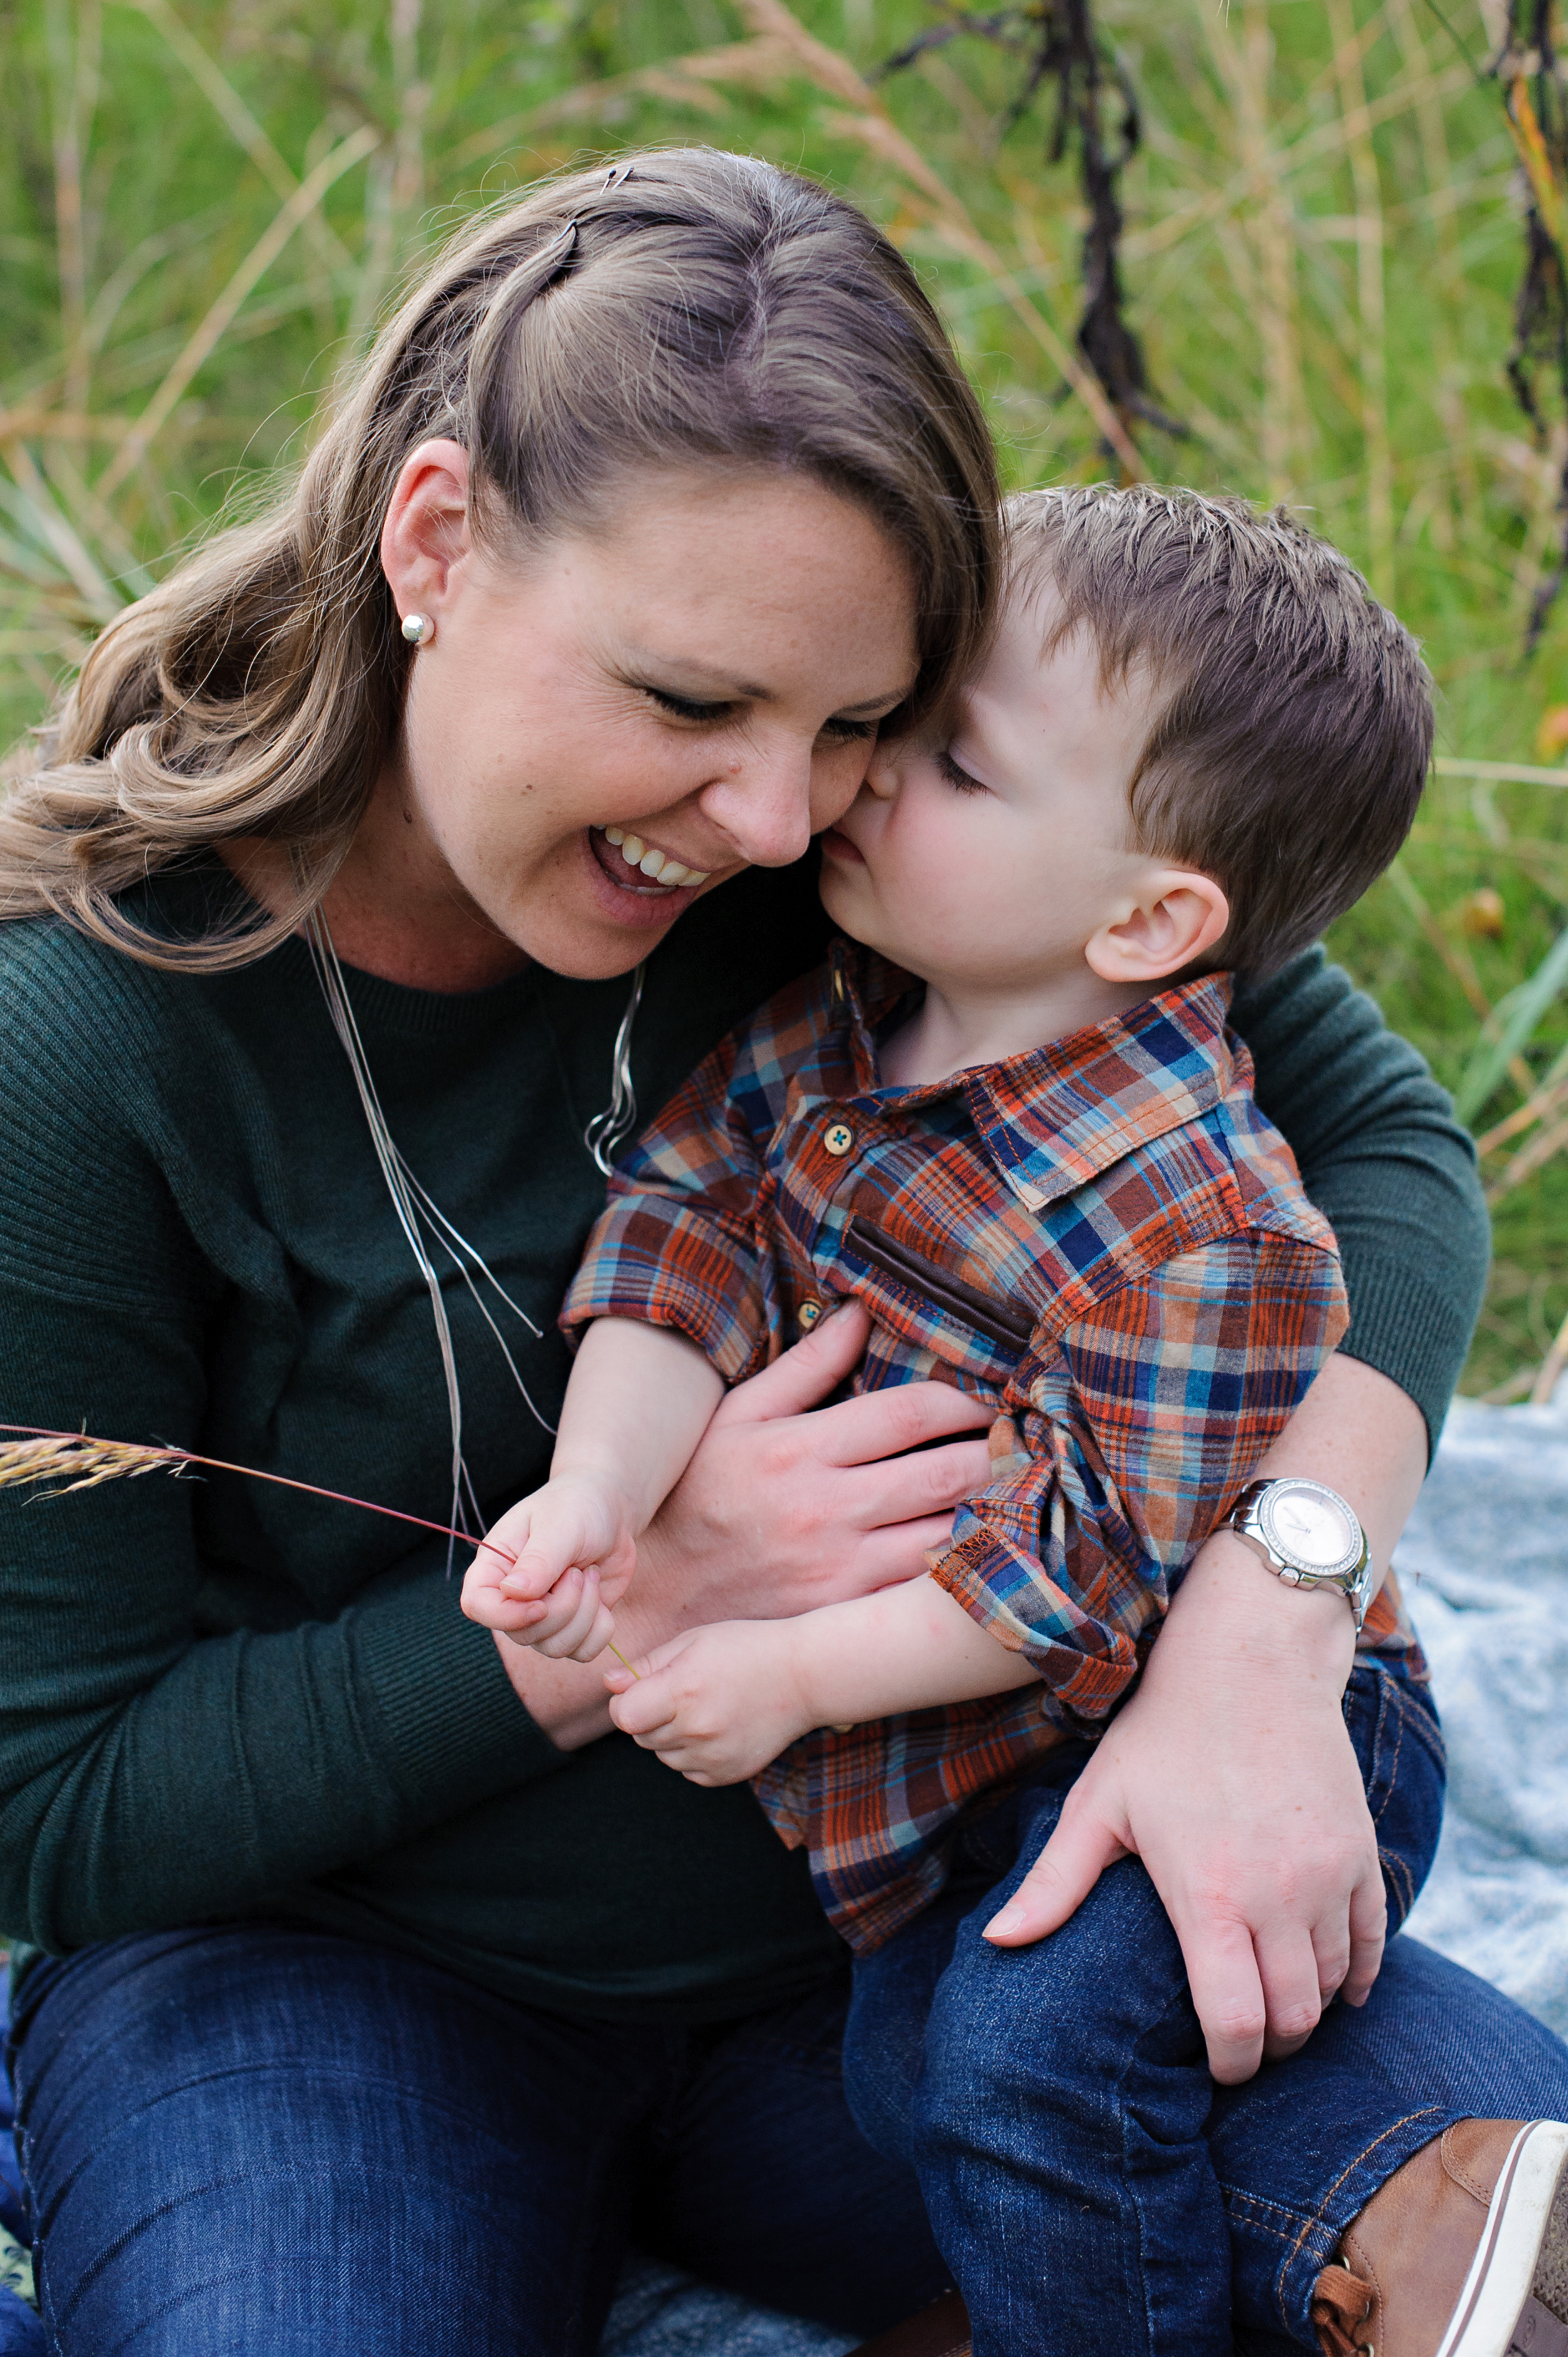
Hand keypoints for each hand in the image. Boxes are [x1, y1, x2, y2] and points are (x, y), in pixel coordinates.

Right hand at [461, 1475, 636, 1662]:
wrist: (609, 1511)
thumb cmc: (576, 1507)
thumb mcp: (559, 1524)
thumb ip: (539, 1560)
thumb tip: (513, 1593)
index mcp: (495, 1567)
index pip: (477, 1606)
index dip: (506, 1616)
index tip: (542, 1603)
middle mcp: (513, 1598)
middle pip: (523, 1635)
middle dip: (563, 1608)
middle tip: (579, 1569)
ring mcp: (544, 1617)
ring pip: (555, 1648)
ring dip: (584, 1615)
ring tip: (588, 1575)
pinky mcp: (574, 1626)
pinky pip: (583, 1652)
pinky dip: (600, 1630)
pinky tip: (601, 1597)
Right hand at [483, 1301, 990, 1752]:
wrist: (650, 1601)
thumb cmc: (693, 1497)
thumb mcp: (735, 1418)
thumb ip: (804, 1367)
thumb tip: (859, 1314)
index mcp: (800, 1449)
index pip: (911, 1412)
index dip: (967, 1400)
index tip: (994, 1397)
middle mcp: (825, 1509)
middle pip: (946, 1473)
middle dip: (1001, 1454)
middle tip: (1034, 1441)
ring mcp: (839, 1570)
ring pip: (946, 1535)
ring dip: (994, 1511)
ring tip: (1027, 1490)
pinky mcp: (844, 1615)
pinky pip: (922, 1589)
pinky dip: (962, 1567)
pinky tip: (989, 1550)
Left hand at [604, 1620, 814, 1783]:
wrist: (803, 1677)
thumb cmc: (745, 1648)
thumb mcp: (694, 1641)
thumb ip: (647, 1665)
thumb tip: (609, 1684)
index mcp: (683, 1691)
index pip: (623, 1716)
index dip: (627, 1701)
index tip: (645, 1687)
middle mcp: (696, 1729)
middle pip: (640, 1736)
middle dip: (650, 1715)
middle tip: (683, 1691)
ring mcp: (713, 1757)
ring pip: (663, 1755)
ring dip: (671, 1735)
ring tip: (705, 1707)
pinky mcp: (727, 1774)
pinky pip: (688, 1770)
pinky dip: (694, 1753)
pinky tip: (719, 1726)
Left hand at [982, 1353, 1425, 2083]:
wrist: (1249, 1660)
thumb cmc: (1162, 1733)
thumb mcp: (1099, 1802)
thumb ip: (1054, 1883)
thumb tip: (996, 1943)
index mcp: (1210, 1896)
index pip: (1237, 2025)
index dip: (1231, 2065)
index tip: (1216, 2069)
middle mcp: (1280, 1896)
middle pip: (1293, 2020)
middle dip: (1270, 2046)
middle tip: (1243, 2043)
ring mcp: (1329, 1875)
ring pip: (1333, 1985)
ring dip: (1308, 2009)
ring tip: (1274, 2006)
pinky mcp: (1361, 1852)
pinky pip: (1372, 1941)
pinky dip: (1355, 1973)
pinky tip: (1333, 1983)